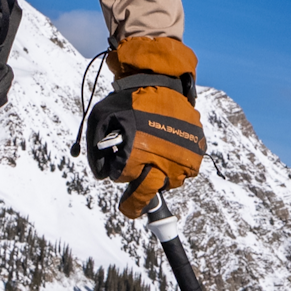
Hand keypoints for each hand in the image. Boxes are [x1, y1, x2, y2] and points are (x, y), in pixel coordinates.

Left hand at [86, 35, 205, 217]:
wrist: (159, 81)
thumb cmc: (127, 100)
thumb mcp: (100, 118)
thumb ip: (94, 149)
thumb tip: (101, 175)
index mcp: (138, 151)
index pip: (123, 178)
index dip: (116, 173)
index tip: (114, 171)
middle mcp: (162, 159)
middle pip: (147, 193)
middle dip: (136, 203)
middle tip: (129, 210)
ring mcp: (183, 158)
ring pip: (167, 182)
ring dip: (157, 177)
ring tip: (150, 159)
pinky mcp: (196, 152)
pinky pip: (184, 171)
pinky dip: (173, 167)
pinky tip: (165, 151)